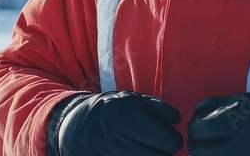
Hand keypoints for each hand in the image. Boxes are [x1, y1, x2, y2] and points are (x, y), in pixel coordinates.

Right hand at [47, 90, 183, 155]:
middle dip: (160, 151)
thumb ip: (158, 107)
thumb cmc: (108, 112)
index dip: (169, 138)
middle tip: (148, 143)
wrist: (73, 128)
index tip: (161, 135)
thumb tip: (177, 119)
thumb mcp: (131, 99)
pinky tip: (129, 153)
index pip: (172, 142)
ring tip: (139, 149)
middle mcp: (123, 141)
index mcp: (131, 119)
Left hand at [187, 93, 249, 155]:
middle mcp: (236, 147)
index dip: (196, 127)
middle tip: (207, 140)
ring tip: (217, 148)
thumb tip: (196, 111)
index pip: (196, 129)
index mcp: (234, 124)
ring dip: (208, 154)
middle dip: (198, 144)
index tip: (203, 127)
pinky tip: (228, 153)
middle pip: (198, 150)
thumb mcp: (246, 101)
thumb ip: (216, 105)